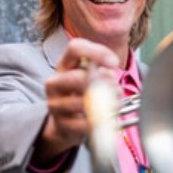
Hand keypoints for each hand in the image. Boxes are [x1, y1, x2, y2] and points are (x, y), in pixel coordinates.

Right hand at [33, 38, 119, 164]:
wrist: (67, 124)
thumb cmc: (82, 96)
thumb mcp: (91, 78)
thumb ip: (102, 73)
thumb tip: (109, 75)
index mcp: (64, 65)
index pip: (75, 48)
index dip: (98, 53)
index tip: (114, 63)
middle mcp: (55, 82)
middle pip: (78, 77)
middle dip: (104, 85)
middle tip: (117, 90)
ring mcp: (55, 103)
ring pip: (81, 103)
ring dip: (104, 105)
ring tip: (115, 105)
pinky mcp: (60, 123)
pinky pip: (83, 123)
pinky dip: (97, 122)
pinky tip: (102, 119)